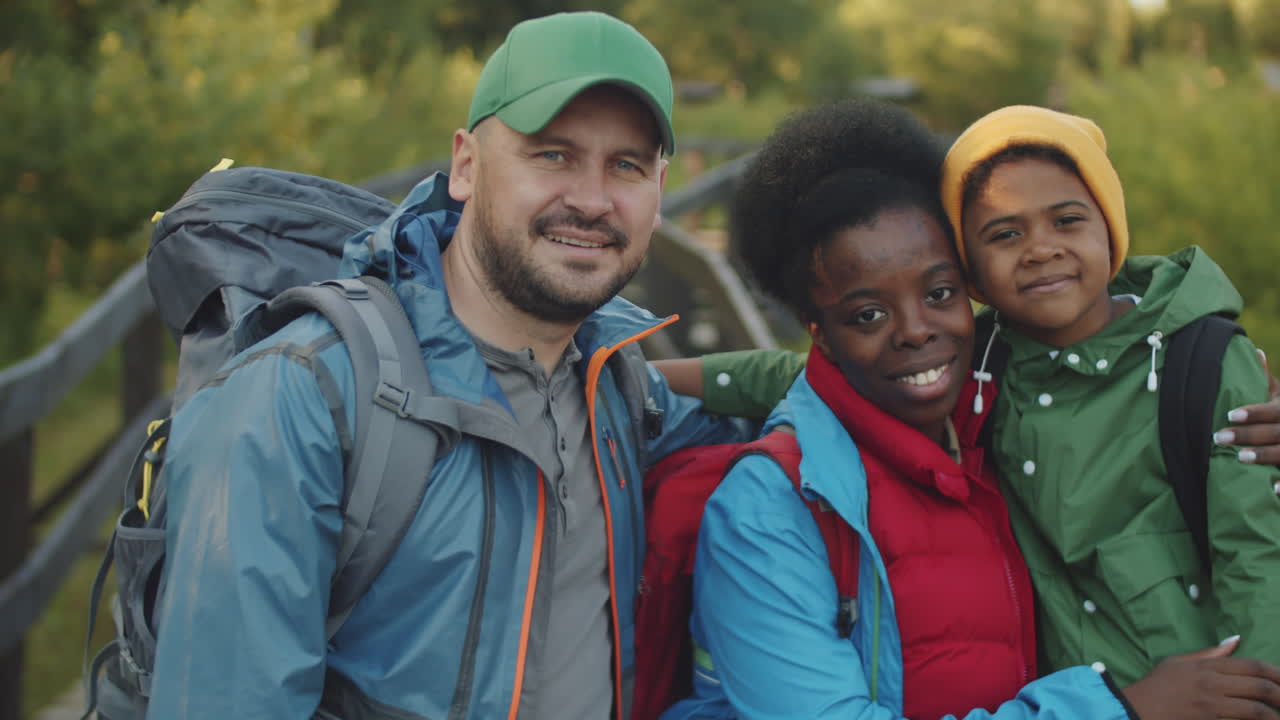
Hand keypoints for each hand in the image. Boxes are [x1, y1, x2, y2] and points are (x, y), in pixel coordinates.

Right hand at [1121, 637, 1279, 719]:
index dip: (1276, 673)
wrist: (1136, 708)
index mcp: (1207, 666)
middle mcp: (1212, 683)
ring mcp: (1212, 704)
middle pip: (1259, 686)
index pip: (1252, 666)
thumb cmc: (1156, 685)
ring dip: (1275, 714)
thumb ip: (1210, 653)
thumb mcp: (1179, 662)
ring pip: (1256, 708)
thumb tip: (1236, 640)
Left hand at [1216, 349, 1279, 468]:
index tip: (1230, 414)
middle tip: (1219, 438)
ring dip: (1265, 456)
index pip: (1275, 410)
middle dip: (1250, 435)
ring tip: (1239, 458)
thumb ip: (1268, 381)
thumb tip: (1255, 350)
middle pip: (1278, 431)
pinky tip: (1271, 489)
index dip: (1255, 412)